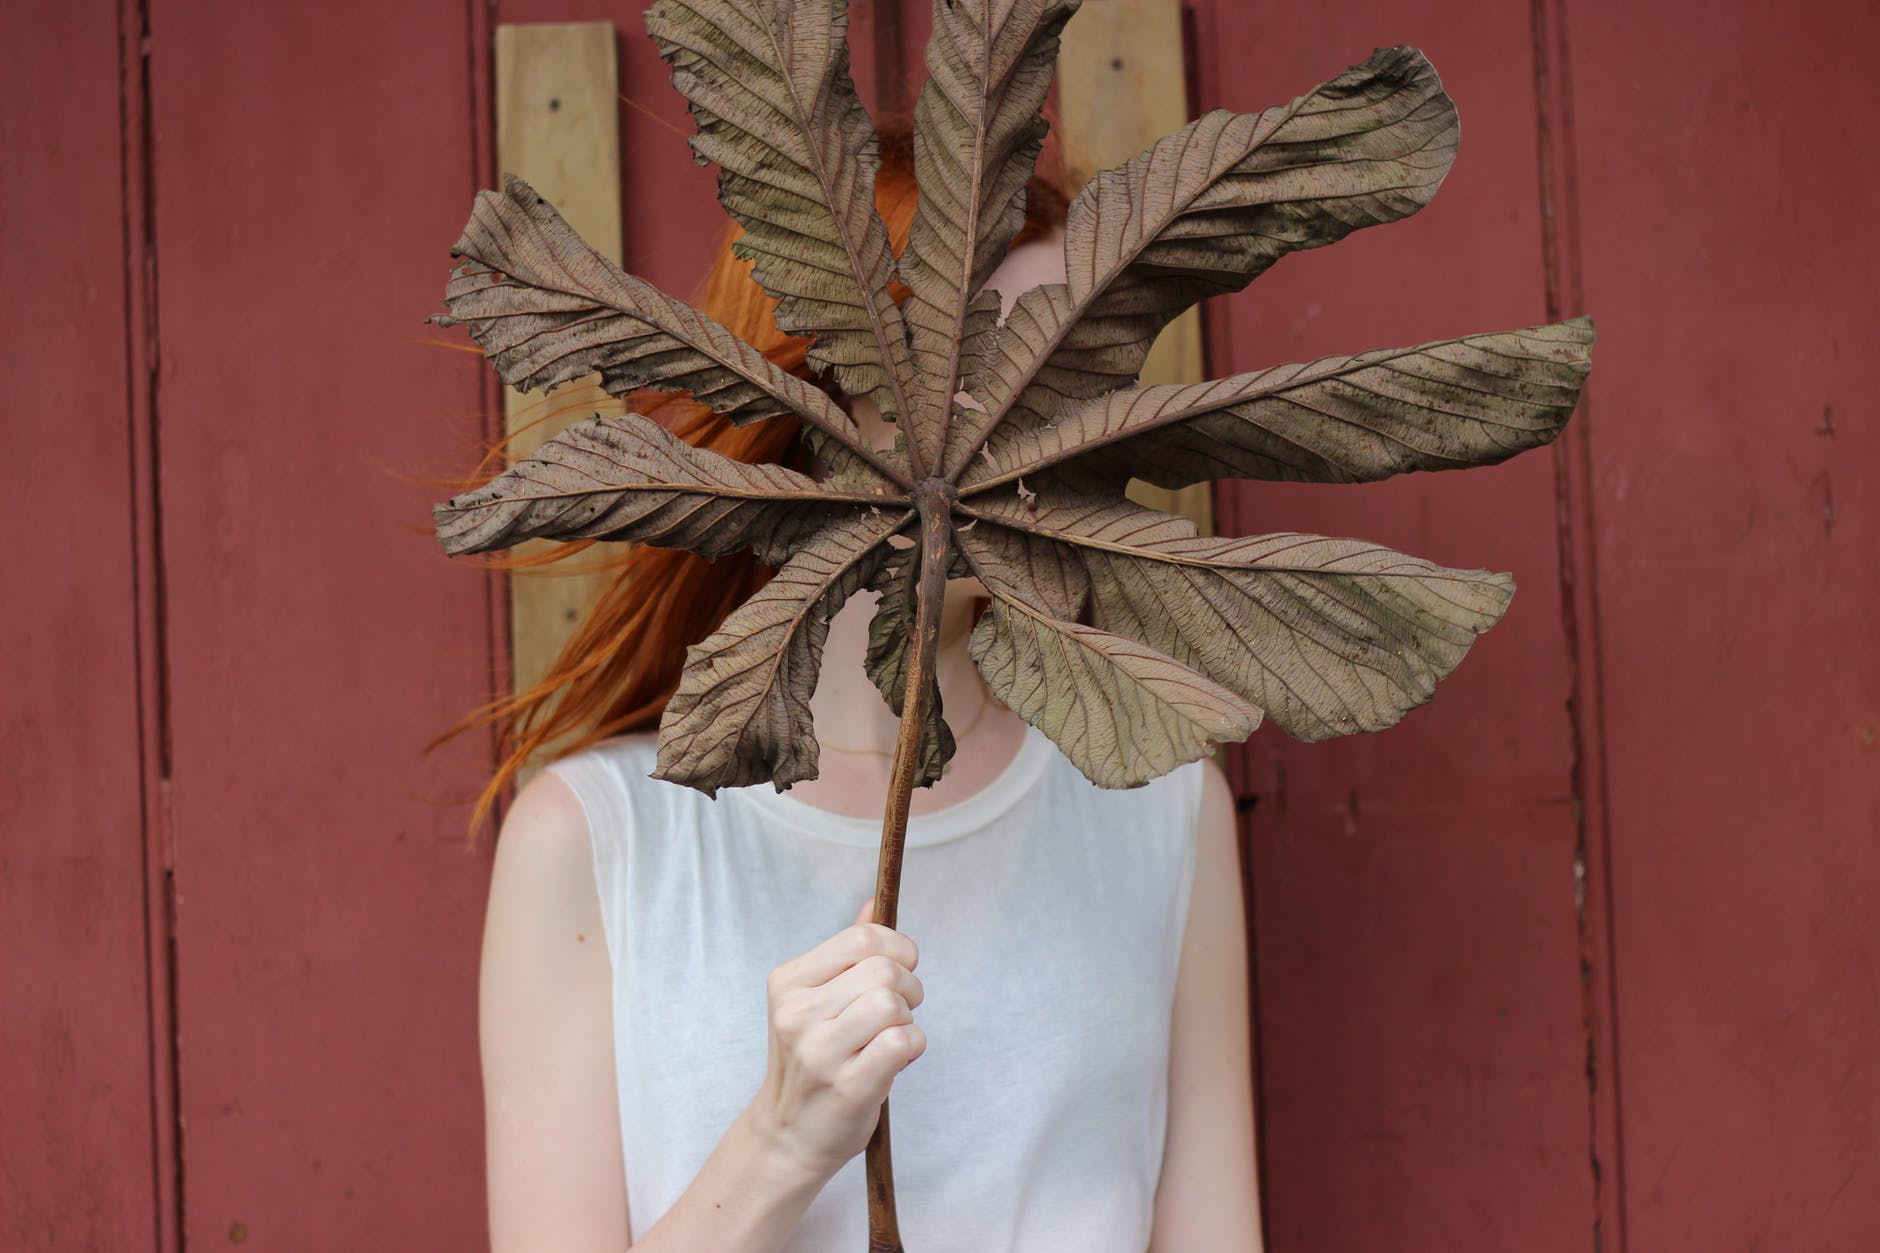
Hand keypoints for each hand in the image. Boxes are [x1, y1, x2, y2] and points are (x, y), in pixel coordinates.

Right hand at [743, 900, 926, 1182]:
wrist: (789, 1135)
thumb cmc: (814, 1061)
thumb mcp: (818, 1001)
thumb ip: (847, 952)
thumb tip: (875, 903)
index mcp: (788, 982)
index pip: (862, 939)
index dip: (898, 948)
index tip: (902, 967)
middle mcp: (797, 1013)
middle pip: (884, 970)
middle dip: (909, 986)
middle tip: (900, 1011)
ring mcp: (819, 1051)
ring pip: (893, 1004)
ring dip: (908, 1020)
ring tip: (890, 1037)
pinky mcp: (846, 1086)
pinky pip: (904, 1042)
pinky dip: (914, 1047)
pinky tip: (896, 1061)